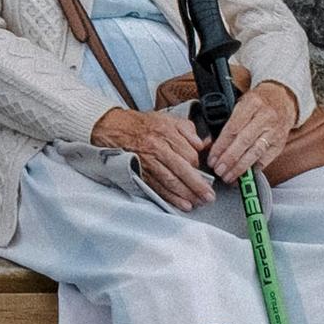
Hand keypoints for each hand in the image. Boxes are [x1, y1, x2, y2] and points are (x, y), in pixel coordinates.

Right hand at [92, 105, 213, 212]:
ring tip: (198, 203)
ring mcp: (148, 162)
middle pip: (182, 170)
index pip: (190, 154)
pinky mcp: (139, 173)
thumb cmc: (142, 125)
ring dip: (186, 194)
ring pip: (170, 181)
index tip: (204, 172)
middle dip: (198, 186)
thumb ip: (188, 130)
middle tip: (209, 197)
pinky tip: (182, 204)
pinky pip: (157, 188)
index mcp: (167, 133)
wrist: (113, 128)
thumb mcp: (168, 119)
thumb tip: (203, 145)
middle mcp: (157, 148)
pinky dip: (170, 198)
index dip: (199, 165)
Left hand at [203, 80, 302, 184]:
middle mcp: (265, 117)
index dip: (221, 146)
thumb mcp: (240, 103)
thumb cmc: (257, 102)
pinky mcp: (280, 143)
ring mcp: (275, 131)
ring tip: (229, 176)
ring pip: (255, 152)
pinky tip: (244, 175)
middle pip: (244, 141)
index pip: (233, 128)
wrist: (282, 99)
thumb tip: (210, 143)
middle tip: (219, 170)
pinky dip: (254, 169)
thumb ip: (226, 121)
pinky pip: (266, 159)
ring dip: (240, 167)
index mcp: (251, 104)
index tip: (212, 158)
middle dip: (229, 159)